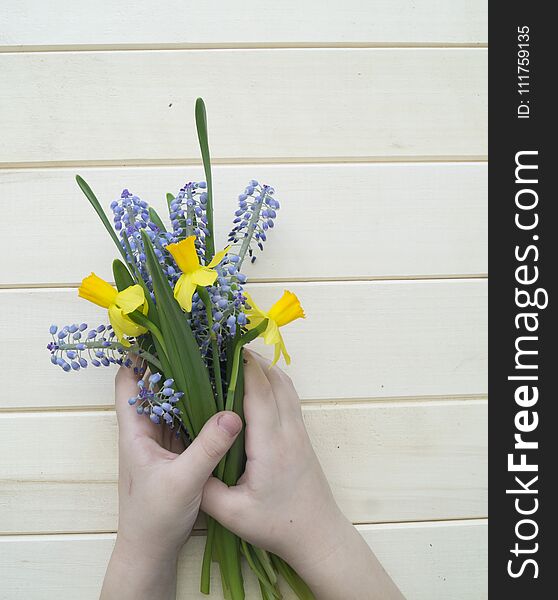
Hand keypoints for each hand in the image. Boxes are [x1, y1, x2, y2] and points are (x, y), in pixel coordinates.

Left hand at [100, 364, 241, 599]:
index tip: (157, 333)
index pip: (127, 384)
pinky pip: (187, 421)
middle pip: (154, 388)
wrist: (151, 550)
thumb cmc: (154, 517)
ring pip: (172, 404)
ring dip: (188, 386)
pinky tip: (219, 399)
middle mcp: (146, 431)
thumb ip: (208, 448)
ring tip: (211, 362)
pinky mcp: (176, 452)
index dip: (136, 358)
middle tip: (198, 342)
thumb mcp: (183, 481)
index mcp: (135, 432)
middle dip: (172, 364)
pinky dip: (200, 408)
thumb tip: (234, 414)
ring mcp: (161, 442)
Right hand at [202, 350, 403, 599]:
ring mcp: (299, 431)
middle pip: (275, 380)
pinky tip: (258, 385)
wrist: (318, 534)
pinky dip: (275, 381)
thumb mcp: (232, 514)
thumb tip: (184, 461)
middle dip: (252, 360)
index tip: (225, 347)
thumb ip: (205, 487)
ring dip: (265, 368)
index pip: (260, 392)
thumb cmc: (277, 525)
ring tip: (238, 361)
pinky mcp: (302, 436)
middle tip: (224, 349)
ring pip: (286, 385)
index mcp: (270, 444)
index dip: (244, 366)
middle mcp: (289, 430)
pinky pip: (290, 397)